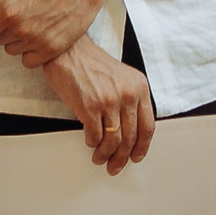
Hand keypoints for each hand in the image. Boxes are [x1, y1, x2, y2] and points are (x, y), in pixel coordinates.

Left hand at [0, 0, 107, 66]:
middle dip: (1, 30)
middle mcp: (20, 29)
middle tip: (14, 15)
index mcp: (7, 11)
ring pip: (14, 51)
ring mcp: (38, 41)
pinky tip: (36, 36)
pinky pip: (30, 61)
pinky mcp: (53, 48)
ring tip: (28, 23)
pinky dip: (30, 52)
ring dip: (16, 41)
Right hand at [40, 38, 155, 174]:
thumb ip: (129, 99)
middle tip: (116, 165)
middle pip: (131, 137)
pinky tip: (90, 142)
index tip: (136, 156)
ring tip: (100, 158)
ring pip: (114, 141)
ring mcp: (109, 101)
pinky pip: (95, 135)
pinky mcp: (90, 106)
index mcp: (139, 87)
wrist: (67, 49)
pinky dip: (93, 143)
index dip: (142, 146)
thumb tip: (128, 130)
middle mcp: (127, 94)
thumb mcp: (121, 77)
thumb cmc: (89, 62)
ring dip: (106, 154)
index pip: (148, 126)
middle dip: (123, 157)